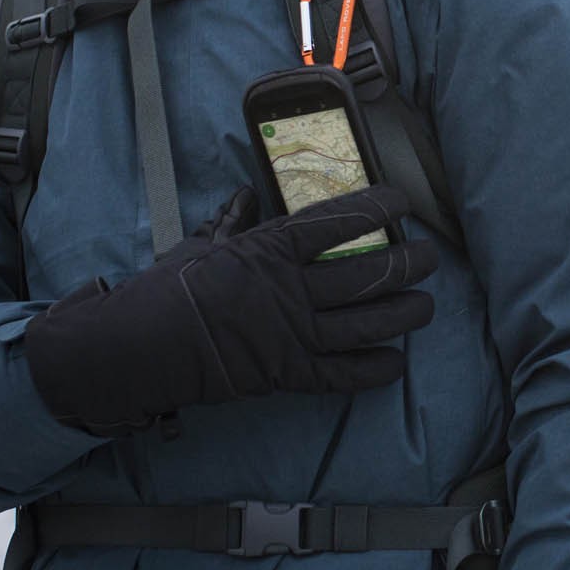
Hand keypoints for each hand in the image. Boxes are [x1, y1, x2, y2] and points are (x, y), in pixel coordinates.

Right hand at [24, 185, 437, 434]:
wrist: (138, 348)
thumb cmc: (165, 289)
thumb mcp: (199, 245)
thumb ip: (231, 222)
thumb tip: (245, 194)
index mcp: (270, 250)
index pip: (337, 222)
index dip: (376, 209)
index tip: (403, 200)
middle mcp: (290, 291)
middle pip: (365, 273)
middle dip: (407, 264)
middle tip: (430, 257)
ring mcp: (291, 335)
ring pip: (365, 323)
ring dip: (403, 314)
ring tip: (427, 305)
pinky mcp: (286, 374)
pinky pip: (342, 375)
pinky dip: (373, 370)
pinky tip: (397, 362)